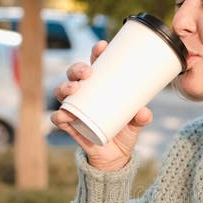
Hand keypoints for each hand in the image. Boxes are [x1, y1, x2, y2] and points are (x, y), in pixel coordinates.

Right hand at [50, 39, 152, 170]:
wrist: (116, 156)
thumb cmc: (124, 131)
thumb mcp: (136, 123)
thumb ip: (142, 117)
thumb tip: (144, 112)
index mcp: (100, 86)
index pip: (95, 64)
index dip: (96, 53)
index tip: (102, 46)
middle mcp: (84, 94)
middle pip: (74, 74)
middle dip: (77, 69)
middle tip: (88, 72)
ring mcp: (75, 109)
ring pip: (62, 92)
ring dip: (65, 87)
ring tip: (75, 88)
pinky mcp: (70, 126)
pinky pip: (58, 118)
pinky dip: (59, 115)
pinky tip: (63, 113)